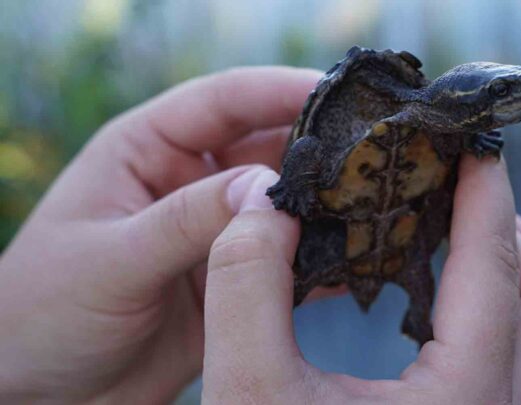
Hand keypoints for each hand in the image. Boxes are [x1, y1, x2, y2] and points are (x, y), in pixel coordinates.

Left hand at [0, 67, 342, 402]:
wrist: (44, 393)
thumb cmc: (43, 313)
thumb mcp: (111, 259)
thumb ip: (188, 221)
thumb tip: (269, 186)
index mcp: (148, 149)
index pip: (223, 101)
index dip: (281, 90)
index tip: (338, 94)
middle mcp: (191, 181)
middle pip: (269, 147)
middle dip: (320, 149)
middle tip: (375, 156)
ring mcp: (217, 232)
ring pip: (286, 204)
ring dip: (328, 204)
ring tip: (380, 206)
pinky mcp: (236, 280)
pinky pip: (289, 260)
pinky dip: (323, 259)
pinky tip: (359, 260)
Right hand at [203, 156, 520, 403]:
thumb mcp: (244, 393)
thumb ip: (245, 287)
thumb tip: (264, 205)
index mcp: (462, 404)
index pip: (493, 269)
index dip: (486, 196)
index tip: (476, 144)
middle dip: (512, 237)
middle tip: (463, 194)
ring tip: (470, 247)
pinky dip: (520, 335)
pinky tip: (465, 323)